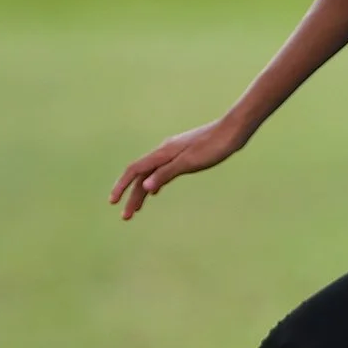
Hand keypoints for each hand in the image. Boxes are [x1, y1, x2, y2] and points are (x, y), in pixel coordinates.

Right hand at [111, 119, 247, 218]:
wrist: (233, 131)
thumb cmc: (214, 147)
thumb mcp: (190, 162)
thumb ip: (166, 173)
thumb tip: (144, 186)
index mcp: (163, 153)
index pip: (134, 170)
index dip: (121, 186)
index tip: (113, 203)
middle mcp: (164, 151)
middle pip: (141, 175)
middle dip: (131, 196)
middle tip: (127, 217)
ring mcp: (174, 152)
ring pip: (151, 173)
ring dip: (142, 191)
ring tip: (137, 209)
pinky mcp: (184, 154)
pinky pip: (162, 170)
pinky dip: (155, 182)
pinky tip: (155, 190)